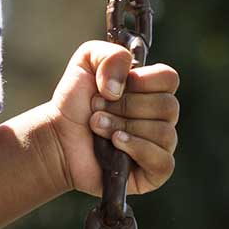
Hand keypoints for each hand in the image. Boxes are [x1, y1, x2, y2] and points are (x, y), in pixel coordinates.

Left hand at [35, 41, 179, 199]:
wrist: (58, 135)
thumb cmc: (76, 100)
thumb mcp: (86, 60)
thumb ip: (110, 55)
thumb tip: (121, 87)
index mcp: (153, 90)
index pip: (169, 79)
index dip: (142, 81)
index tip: (113, 87)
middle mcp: (161, 117)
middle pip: (167, 106)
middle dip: (125, 107)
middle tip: (97, 109)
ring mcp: (160, 145)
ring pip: (164, 133)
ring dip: (123, 127)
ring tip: (97, 126)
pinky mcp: (154, 173)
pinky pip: (163, 161)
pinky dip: (138, 150)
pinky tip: (114, 144)